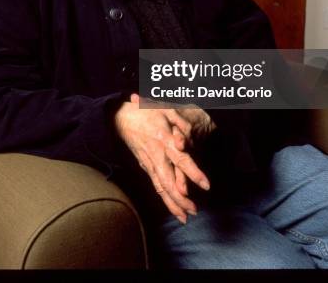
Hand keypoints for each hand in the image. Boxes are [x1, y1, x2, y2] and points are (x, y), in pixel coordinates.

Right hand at [115, 97, 209, 223]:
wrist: (121, 118)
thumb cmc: (146, 112)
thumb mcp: (165, 109)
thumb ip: (180, 122)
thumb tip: (186, 138)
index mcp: (163, 140)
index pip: (181, 159)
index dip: (193, 173)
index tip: (206, 185)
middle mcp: (156, 155)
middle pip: (168, 181)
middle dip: (181, 199)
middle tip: (194, 211)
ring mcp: (149, 163)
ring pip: (161, 188)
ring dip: (173, 204)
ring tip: (185, 217)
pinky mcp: (145, 168)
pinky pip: (156, 187)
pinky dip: (165, 200)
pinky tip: (174, 210)